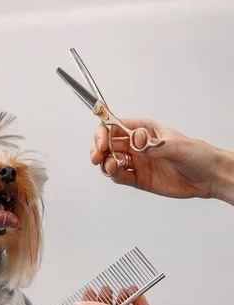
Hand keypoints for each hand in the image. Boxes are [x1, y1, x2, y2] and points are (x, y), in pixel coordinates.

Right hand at [90, 118, 218, 198]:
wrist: (207, 177)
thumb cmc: (196, 154)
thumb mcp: (177, 147)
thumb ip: (155, 146)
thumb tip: (137, 142)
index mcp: (143, 129)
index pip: (116, 126)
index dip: (104, 132)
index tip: (102, 142)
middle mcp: (136, 145)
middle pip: (108, 143)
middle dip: (98, 148)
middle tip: (96, 157)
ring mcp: (136, 162)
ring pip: (110, 160)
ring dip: (104, 163)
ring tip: (111, 168)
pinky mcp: (138, 178)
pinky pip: (119, 176)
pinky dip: (113, 175)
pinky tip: (116, 173)